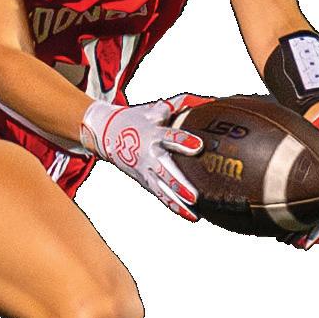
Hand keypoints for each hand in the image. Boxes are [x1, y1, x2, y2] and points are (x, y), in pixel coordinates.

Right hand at [80, 97, 204, 220]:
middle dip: (180, 184)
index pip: (169, 138)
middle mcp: (149, 155)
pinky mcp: (145, 181)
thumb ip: (182, 104)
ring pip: (162, 189)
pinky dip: (174, 206)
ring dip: (178, 202)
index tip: (198, 146)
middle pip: (165, 172)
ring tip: (195, 213)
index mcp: (152, 134)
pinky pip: (161, 196)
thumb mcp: (155, 108)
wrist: (106, 135)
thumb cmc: (137, 119)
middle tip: (195, 196)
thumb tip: (212, 101)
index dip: (182, 142)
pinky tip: (191, 216)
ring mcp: (145, 171)